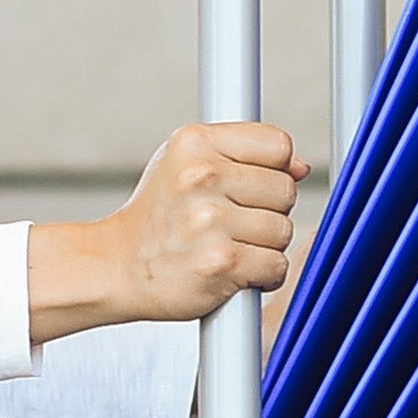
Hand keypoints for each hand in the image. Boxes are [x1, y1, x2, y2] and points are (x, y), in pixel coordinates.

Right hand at [28, 122, 304, 338]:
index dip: (272, 170)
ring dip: (265, 246)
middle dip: (268, 211)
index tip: (246, 189)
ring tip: (227, 246)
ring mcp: (210, 220)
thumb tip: (301, 166)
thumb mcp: (187, 165)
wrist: (117, 266)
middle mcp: (201, 176)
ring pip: (283, 230)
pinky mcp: (221, 262)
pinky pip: (275, 266)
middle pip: (286, 189)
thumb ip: (244, 156)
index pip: (278, 145)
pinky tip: (234, 271)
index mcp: (195, 142)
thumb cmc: (157, 217)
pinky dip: (263, 275)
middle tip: (231, 223)